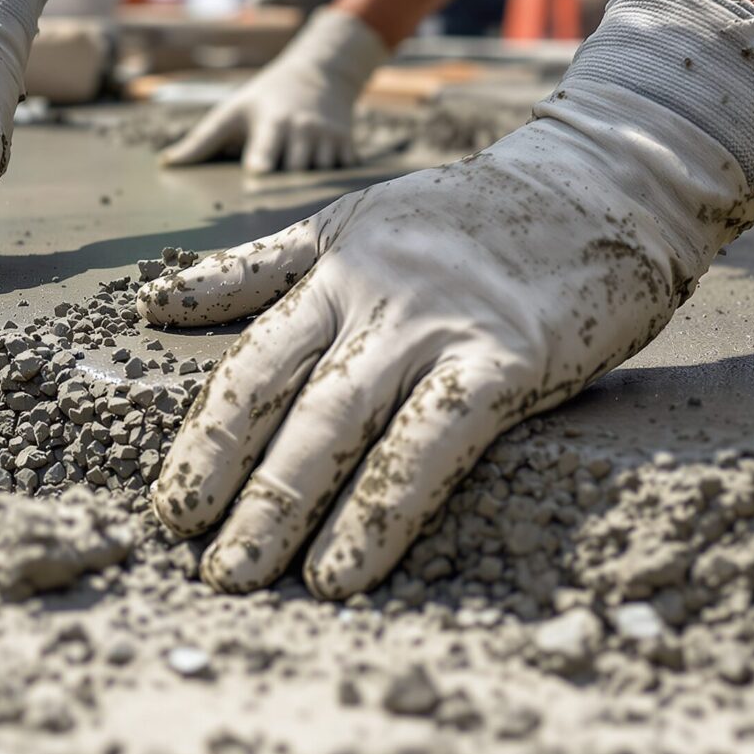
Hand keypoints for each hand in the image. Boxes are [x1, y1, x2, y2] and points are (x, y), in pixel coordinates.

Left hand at [141, 0, 753, 596]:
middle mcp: (370, 298)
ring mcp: (435, 327)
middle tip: (185, 548)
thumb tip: (151, 304)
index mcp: (329, 269)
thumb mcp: (346, 225)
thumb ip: (253, 271)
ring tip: (240, 573)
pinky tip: (345, 567)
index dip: (203, 435)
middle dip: (221, 477)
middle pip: (277, 396)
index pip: (248, 359)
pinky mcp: (504, 359)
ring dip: (282, 506)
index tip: (167, 502)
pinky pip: (427, 445)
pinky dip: (379, 511)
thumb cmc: (468, 216)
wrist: (601, 180)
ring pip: (337, 423)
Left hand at [160, 8, 389, 172]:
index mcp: (271, 122)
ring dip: (305, 187)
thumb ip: (202, 140)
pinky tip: (318, 177)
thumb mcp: (233, 111)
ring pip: (319, 178)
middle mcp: (302, 129)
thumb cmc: (264, 98)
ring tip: (291, 187)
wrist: (319, 73)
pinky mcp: (348, 144)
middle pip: (292, 174)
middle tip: (267, 204)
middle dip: (281, 189)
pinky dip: (331, 183)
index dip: (260, 168)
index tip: (254, 181)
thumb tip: (165, 164)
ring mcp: (328, 137)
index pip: (264, 153)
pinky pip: (342, 176)